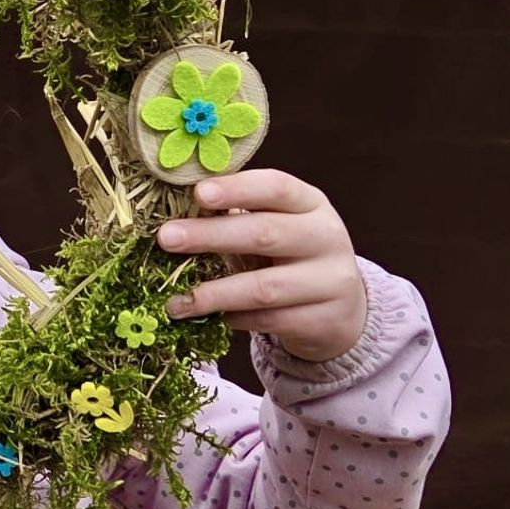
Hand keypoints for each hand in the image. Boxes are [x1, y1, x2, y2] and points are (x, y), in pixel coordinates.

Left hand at [157, 169, 366, 361]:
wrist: (342, 306)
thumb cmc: (291, 254)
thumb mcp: (276, 224)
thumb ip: (239, 214)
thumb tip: (175, 209)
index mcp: (310, 203)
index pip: (276, 187)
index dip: (237, 189)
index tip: (198, 193)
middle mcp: (326, 237)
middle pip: (265, 233)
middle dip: (211, 235)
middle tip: (167, 238)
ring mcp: (330, 281)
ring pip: (265, 287)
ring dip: (214, 293)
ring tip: (175, 301)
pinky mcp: (324, 320)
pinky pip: (270, 321)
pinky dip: (235, 319)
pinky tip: (212, 318)